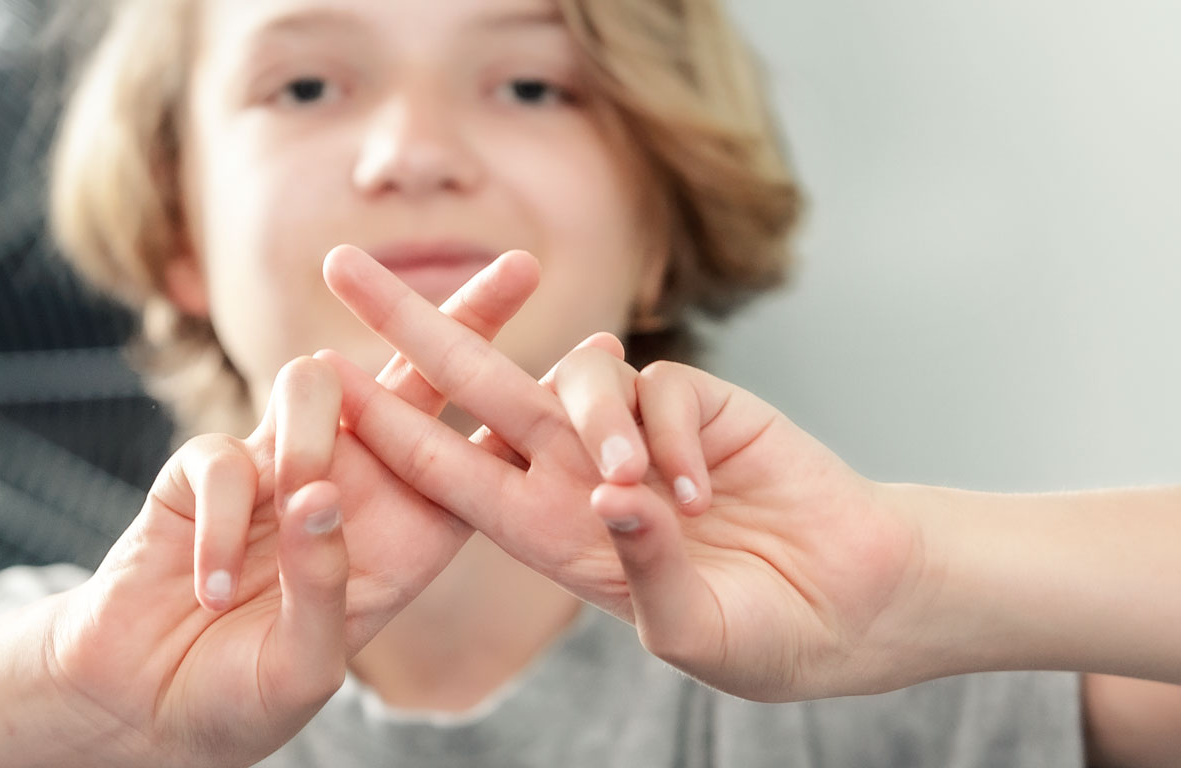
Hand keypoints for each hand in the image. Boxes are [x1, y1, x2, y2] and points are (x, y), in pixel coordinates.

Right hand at [36, 247, 539, 765]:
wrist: (148, 709)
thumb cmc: (240, 700)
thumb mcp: (307, 664)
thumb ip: (327, 588)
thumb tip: (323, 494)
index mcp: (405, 535)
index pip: (482, 453)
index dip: (539, 403)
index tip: (605, 352)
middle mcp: (354, 487)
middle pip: (419, 379)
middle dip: (465, 319)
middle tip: (524, 269)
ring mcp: (279, 468)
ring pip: (315, 384)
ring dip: (311, 441)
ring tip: (298, 512)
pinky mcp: (205, 471)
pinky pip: (225, 456)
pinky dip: (226, 522)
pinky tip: (216, 587)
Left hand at [322, 246, 933, 702]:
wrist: (858, 604)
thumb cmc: (768, 637)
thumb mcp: (696, 633)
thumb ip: (649, 570)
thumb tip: (616, 495)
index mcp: (552, 537)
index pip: (453, 473)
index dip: (391, 429)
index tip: (322, 386)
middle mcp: (580, 477)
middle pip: (479, 388)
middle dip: (412, 326)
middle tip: (341, 266)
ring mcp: (636, 436)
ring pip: (573, 378)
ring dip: (594, 422)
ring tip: (639, 490)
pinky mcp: (698, 403)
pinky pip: (657, 385)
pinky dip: (667, 432)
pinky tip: (702, 493)